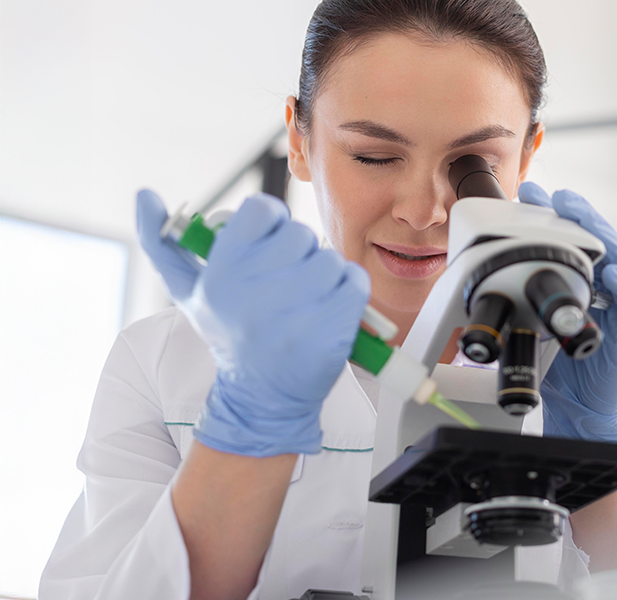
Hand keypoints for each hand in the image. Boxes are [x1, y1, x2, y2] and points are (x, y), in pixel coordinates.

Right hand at [136, 190, 369, 455]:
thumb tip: (144, 195)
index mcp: (225, 269)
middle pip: (300, 234)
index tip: (267, 248)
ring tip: (305, 302)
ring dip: (324, 276)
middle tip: (284, 284)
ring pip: (330, 258)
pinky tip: (328, 311)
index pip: (263, 208)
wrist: (262, 396)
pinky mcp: (335, 325)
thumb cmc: (228, 334)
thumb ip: (163, 242)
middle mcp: (259, 286)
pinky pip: (355, 281)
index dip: (271, 224)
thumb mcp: (188, 292)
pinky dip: (348, 292)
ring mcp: (300, 307)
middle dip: (297, 254)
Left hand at [518, 183, 616, 445]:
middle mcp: (605, 288)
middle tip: (558, 196)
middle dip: (578, 214)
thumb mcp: (533, 323)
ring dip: (604, 238)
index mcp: (582, 282)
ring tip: (585, 219)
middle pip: (599, 241)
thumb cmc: (560, 364)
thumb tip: (479, 274)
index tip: (529, 193)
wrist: (584, 408)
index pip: (571, 239)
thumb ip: (519, 298)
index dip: (553, 214)